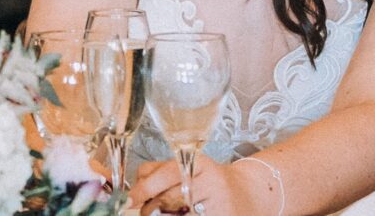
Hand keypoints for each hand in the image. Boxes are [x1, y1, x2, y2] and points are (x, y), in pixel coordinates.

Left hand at [131, 155, 265, 215]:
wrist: (246, 194)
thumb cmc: (207, 180)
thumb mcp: (185, 166)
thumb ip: (156, 172)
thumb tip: (132, 191)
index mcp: (199, 163)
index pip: (166, 175)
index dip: (144, 189)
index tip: (129, 200)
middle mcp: (211, 182)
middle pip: (169, 199)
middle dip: (151, 209)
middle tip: (146, 211)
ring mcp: (219, 205)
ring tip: (161, 214)